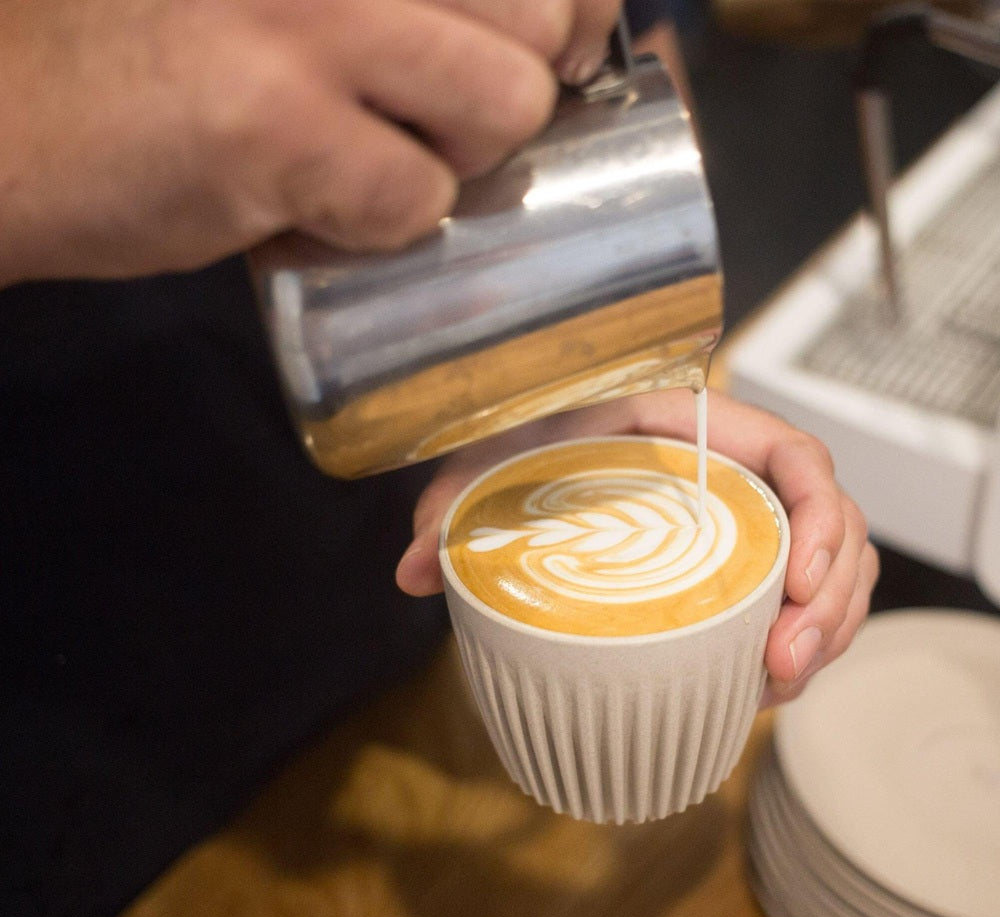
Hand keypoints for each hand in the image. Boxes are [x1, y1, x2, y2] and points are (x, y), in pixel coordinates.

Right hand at [0, 0, 620, 286]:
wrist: (18, 117)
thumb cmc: (163, 50)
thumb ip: (413, 7)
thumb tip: (561, 38)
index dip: (569, 15)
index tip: (554, 55)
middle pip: (538, 27)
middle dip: (499, 100)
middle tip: (425, 123)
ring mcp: (311, 18)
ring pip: (503, 106)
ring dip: (452, 161)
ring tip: (370, 160)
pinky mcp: (278, 122)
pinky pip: (415, 201)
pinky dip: (375, 225)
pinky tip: (310, 205)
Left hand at [396, 389, 879, 705]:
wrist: (536, 477)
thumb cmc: (526, 455)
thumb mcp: (495, 465)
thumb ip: (453, 504)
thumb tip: (409, 571)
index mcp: (693, 432)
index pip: (795, 455)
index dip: (820, 514)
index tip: (799, 579)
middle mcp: (734, 476)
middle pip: (833, 527)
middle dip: (831, 601)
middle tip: (786, 662)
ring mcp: (747, 527)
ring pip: (831, 573)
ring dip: (827, 634)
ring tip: (779, 686)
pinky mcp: (742, 571)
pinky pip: (805, 605)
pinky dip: (803, 648)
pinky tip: (766, 686)